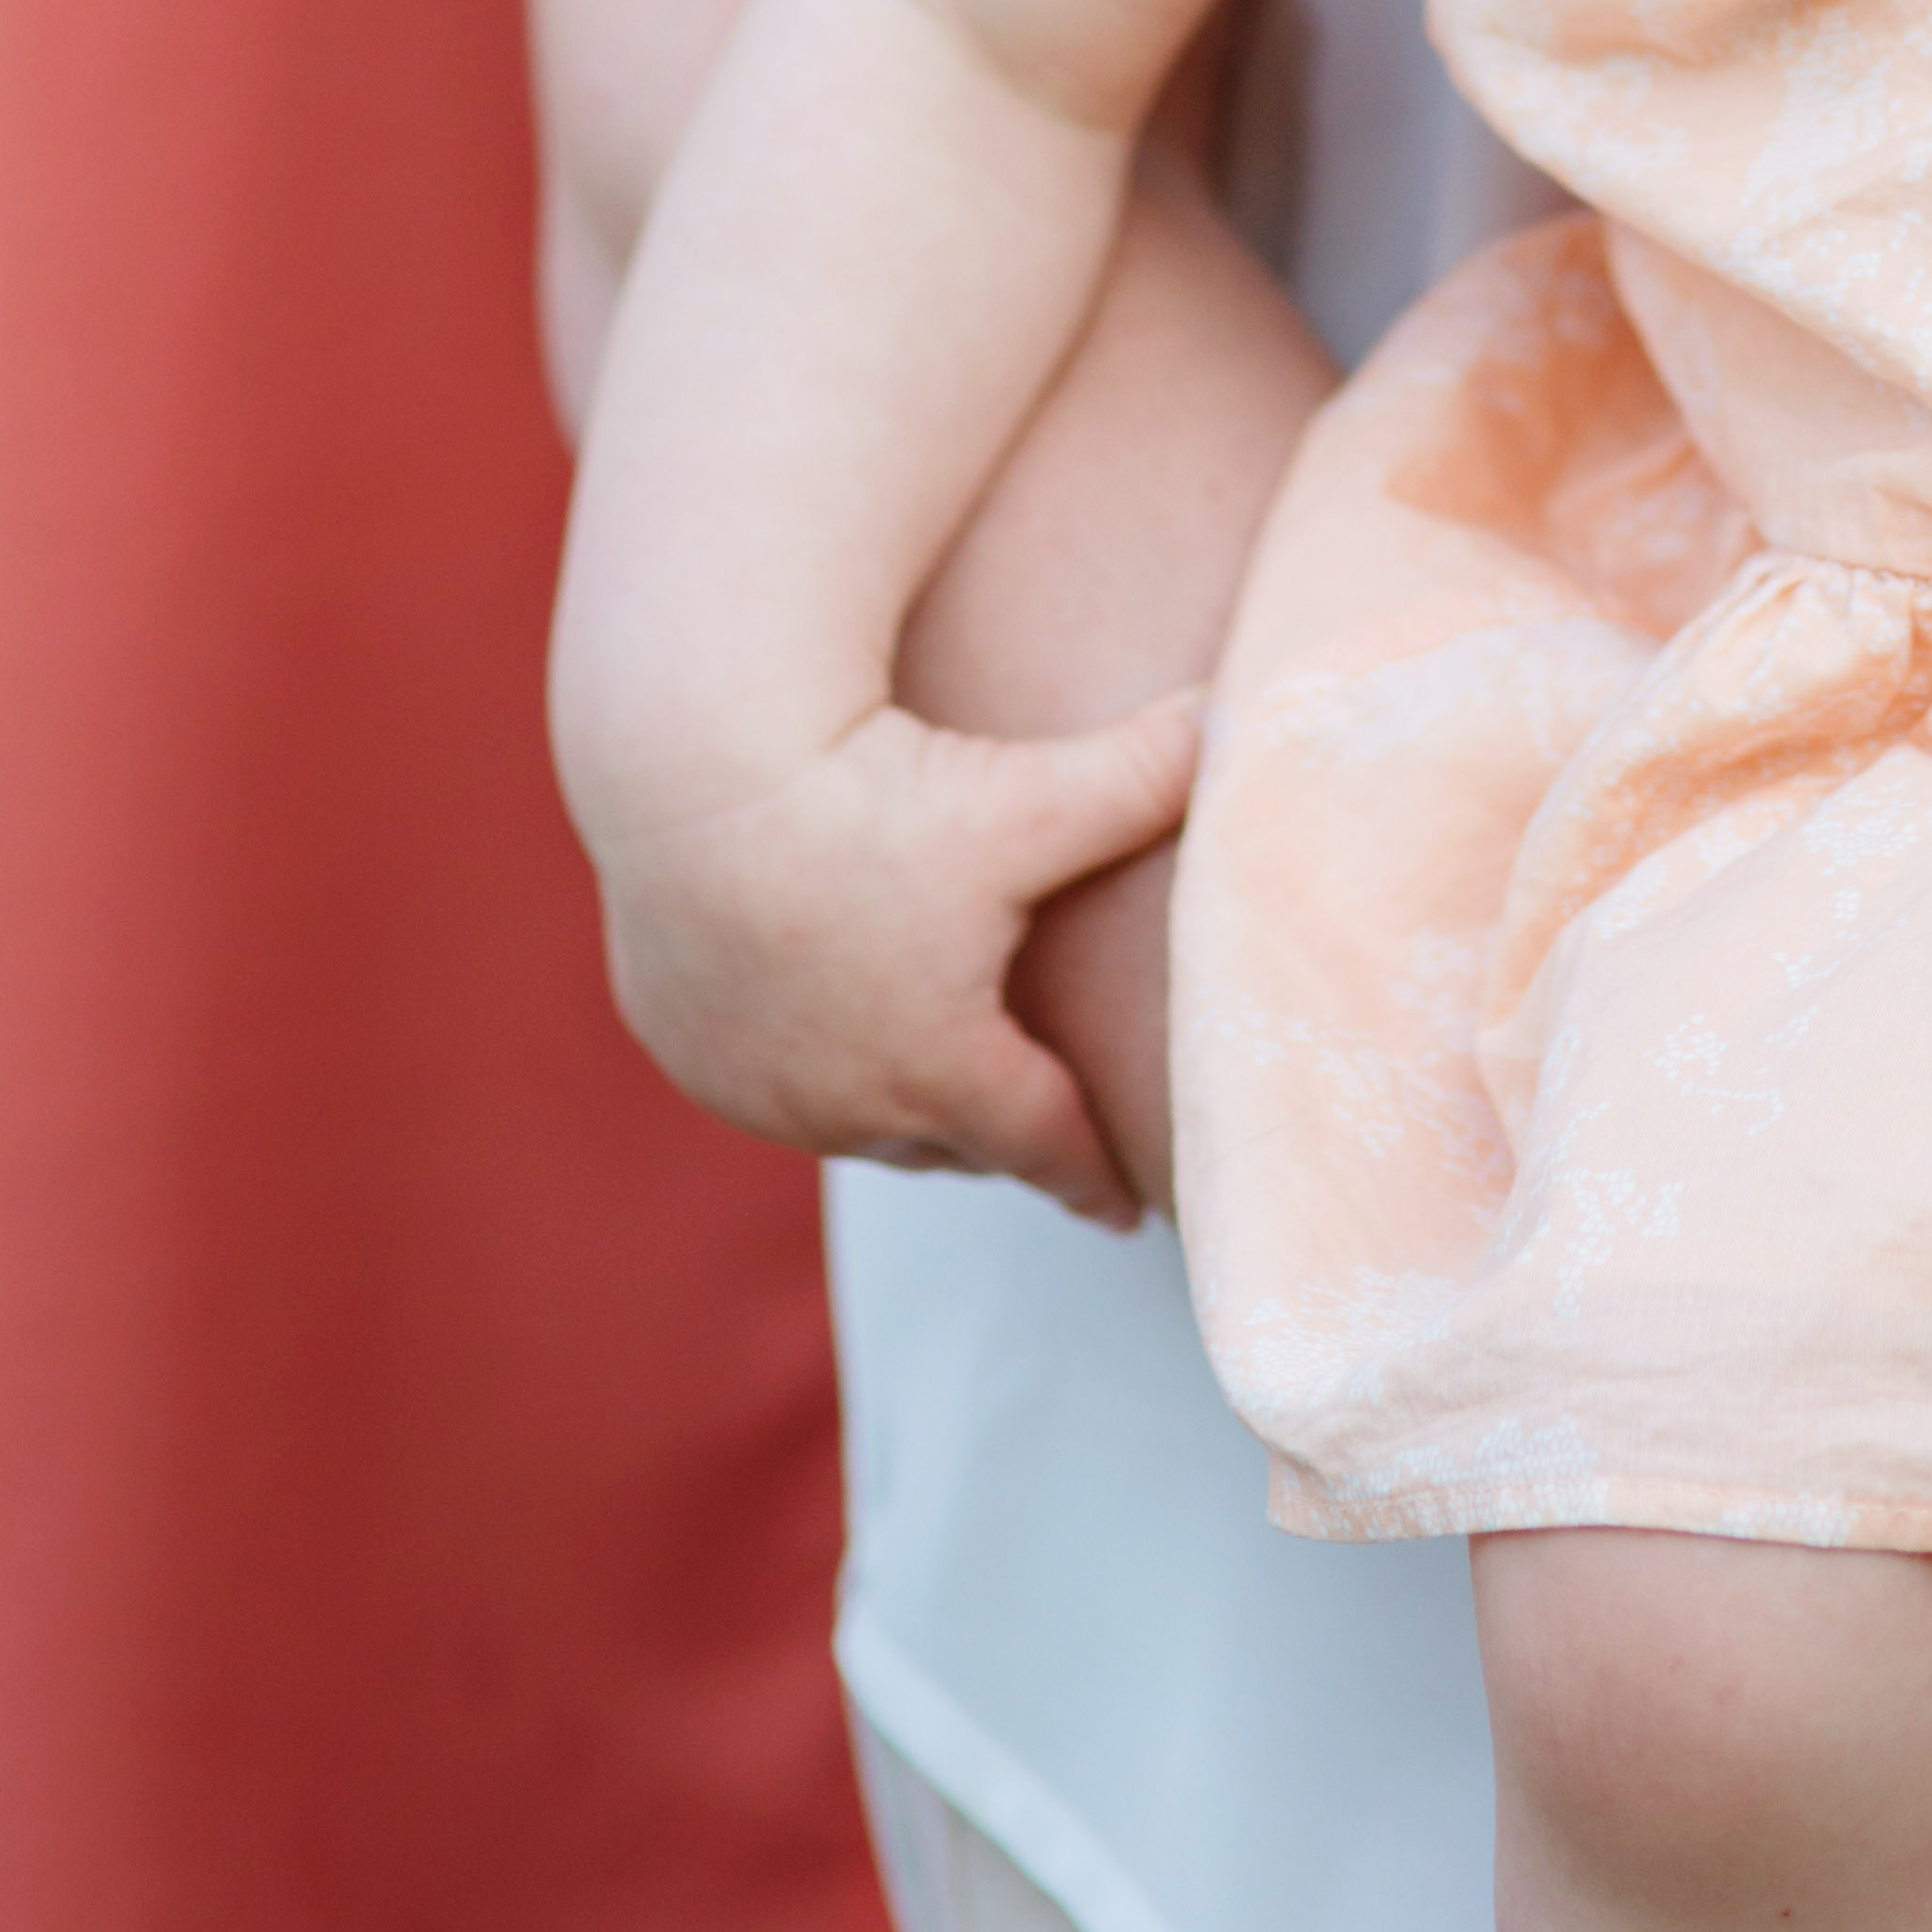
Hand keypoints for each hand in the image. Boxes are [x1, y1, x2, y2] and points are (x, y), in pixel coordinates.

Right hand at [593, 689, 1204, 1231]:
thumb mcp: (1025, 797)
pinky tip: (831, 1038)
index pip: (1048, 1142)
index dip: (1093, 1174)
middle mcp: (847, 1105)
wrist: (693, 776)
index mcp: (944, 1067)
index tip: (1126, 1212)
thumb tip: (1243, 718)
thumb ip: (1144, 774)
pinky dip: (813, 1075)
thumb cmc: (871, 795)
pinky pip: (769, 1088)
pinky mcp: (687, 1052)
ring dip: (902, 1106)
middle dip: (998, 1135)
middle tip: (1037, 1128)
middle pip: (950, 1140)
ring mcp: (756, 1091)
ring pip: (855, 1122)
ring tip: (940, 1085)